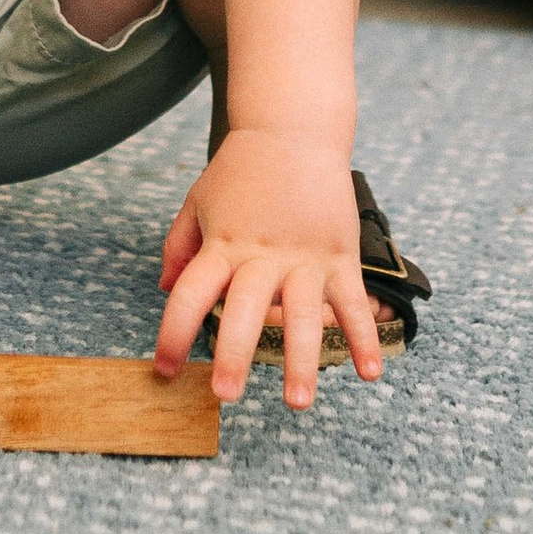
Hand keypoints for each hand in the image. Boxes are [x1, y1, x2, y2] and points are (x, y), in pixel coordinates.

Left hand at [152, 128, 384, 411]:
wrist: (294, 129)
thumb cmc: (241, 169)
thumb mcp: (198, 201)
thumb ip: (179, 246)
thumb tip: (165, 290)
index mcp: (221, 244)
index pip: (189, 295)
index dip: (172, 334)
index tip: (163, 371)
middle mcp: (261, 255)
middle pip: (244, 311)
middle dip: (233, 355)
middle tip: (223, 395)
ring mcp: (304, 257)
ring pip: (302, 316)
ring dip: (300, 362)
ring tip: (296, 404)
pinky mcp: (339, 255)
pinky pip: (351, 303)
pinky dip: (363, 338)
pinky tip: (368, 374)